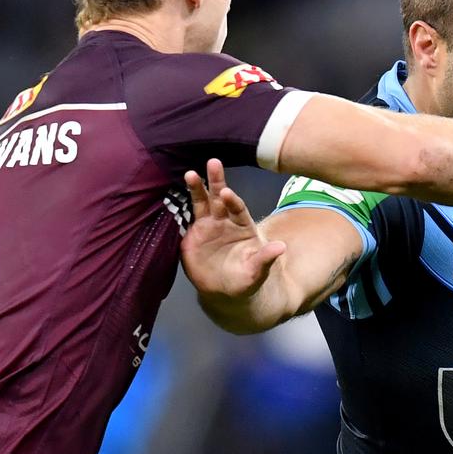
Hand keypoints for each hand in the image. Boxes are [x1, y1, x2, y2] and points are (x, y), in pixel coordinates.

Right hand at [181, 159, 286, 299]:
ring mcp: (208, 226)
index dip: (233, 201)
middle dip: (216, 181)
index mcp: (242, 226)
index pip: (238, 209)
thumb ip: (265, 259)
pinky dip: (179, 207)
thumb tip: (280, 247)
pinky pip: (185, 218)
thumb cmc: (245, 278)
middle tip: (213, 162)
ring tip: (190, 174)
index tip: (226, 193)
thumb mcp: (257, 271)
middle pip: (220, 198)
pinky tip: (172, 192)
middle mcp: (225, 221)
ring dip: (196, 188)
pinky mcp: (192, 234)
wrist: (225, 291)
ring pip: (202, 203)